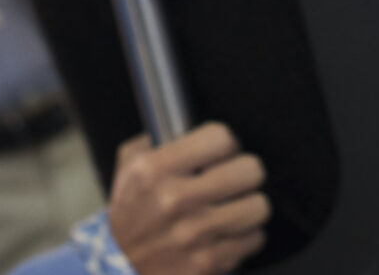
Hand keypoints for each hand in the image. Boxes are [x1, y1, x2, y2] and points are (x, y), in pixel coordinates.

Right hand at [106, 124, 269, 274]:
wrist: (120, 269)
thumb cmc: (131, 214)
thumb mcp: (129, 169)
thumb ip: (156, 138)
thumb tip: (186, 118)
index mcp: (154, 170)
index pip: (221, 137)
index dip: (226, 144)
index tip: (221, 153)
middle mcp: (175, 200)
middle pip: (250, 170)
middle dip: (245, 173)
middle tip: (235, 179)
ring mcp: (193, 235)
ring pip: (259, 206)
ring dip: (250, 205)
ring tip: (235, 206)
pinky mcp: (208, 264)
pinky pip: (254, 238)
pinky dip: (246, 236)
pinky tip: (228, 233)